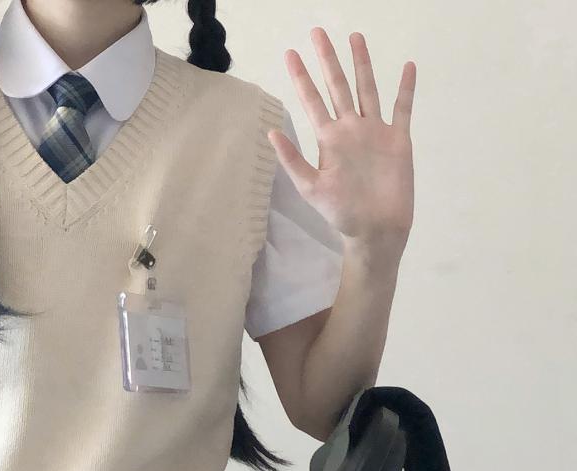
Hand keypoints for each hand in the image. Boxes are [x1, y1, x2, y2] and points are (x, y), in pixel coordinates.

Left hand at [270, 28, 415, 251]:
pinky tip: (407, 67)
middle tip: (318, 32)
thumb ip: (292, 160)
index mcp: (329, 140)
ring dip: (362, 64)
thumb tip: (271, 132)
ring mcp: (375, 132)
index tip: (291, 54)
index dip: (302, 78)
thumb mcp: (311, 188)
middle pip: (338, 86)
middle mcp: (351, 130)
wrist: (375, 230)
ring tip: (355, 37)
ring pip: (368, 89)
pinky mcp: (398, 140)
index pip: (312, 101)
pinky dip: (405, 89)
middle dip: (328, 60)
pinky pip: (402, 109)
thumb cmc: (342, 213)